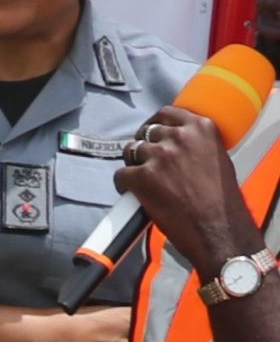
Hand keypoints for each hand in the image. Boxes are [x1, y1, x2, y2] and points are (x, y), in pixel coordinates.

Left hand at [118, 105, 263, 277]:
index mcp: (201, 128)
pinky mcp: (142, 176)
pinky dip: (124, 185)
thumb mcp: (216, 158)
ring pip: (131, 151)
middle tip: (147, 162)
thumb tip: (176, 143)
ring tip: (144, 180)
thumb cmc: (221, 199)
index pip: (166, 113)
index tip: (151, 133)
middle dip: (144, 146)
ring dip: (134, 164)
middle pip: (146, 132)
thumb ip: (196, 144)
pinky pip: (120, 175)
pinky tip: (134, 193)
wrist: (218, 227)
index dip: (154, 125)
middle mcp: (179, 137)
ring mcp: (160, 156)